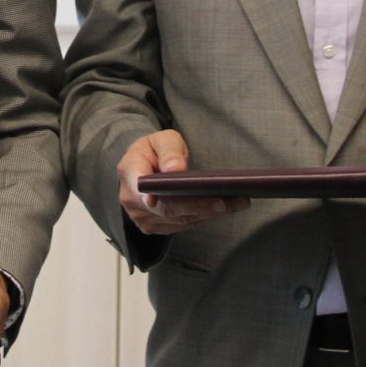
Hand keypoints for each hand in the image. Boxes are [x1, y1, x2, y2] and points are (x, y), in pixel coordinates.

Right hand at [118, 129, 249, 235]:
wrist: (144, 164)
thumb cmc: (154, 149)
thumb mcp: (161, 139)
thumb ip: (168, 151)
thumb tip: (175, 169)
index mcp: (130, 172)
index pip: (142, 189)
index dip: (158, 199)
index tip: (178, 199)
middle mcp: (131, 201)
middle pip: (168, 210)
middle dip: (200, 206)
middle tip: (226, 201)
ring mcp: (142, 218)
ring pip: (178, 220)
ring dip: (208, 213)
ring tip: (235, 202)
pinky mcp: (155, 227)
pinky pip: (181, 225)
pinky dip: (203, 217)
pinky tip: (222, 208)